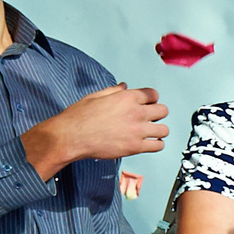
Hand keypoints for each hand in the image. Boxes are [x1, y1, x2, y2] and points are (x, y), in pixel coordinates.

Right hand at [23, 83, 170, 179]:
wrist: (70, 136)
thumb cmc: (78, 117)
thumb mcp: (95, 96)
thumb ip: (113, 91)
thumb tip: (124, 86)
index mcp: (126, 98)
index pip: (153, 94)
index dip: (151, 99)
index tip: (147, 103)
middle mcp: (136, 113)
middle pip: (163, 110)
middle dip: (157, 113)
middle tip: (149, 117)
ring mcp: (137, 130)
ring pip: (164, 129)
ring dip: (158, 130)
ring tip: (151, 131)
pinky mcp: (135, 147)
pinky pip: (158, 146)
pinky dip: (156, 144)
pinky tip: (150, 143)